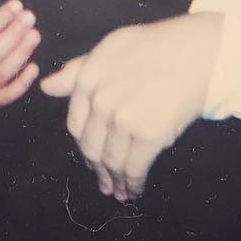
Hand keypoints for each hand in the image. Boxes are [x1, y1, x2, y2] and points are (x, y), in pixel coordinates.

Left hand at [39, 12, 223, 201]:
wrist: (194, 52)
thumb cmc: (152, 47)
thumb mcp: (106, 51)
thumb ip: (76, 72)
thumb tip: (45, 87)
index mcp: (86, 80)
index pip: (75, 126)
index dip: (83, 147)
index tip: (90, 159)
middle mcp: (100, 101)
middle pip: (91, 147)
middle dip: (97, 169)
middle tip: (104, 183)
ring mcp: (123, 119)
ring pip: (112, 160)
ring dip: (114, 181)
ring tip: (119, 192)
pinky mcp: (149, 134)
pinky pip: (134, 167)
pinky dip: (133, 183)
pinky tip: (135, 190)